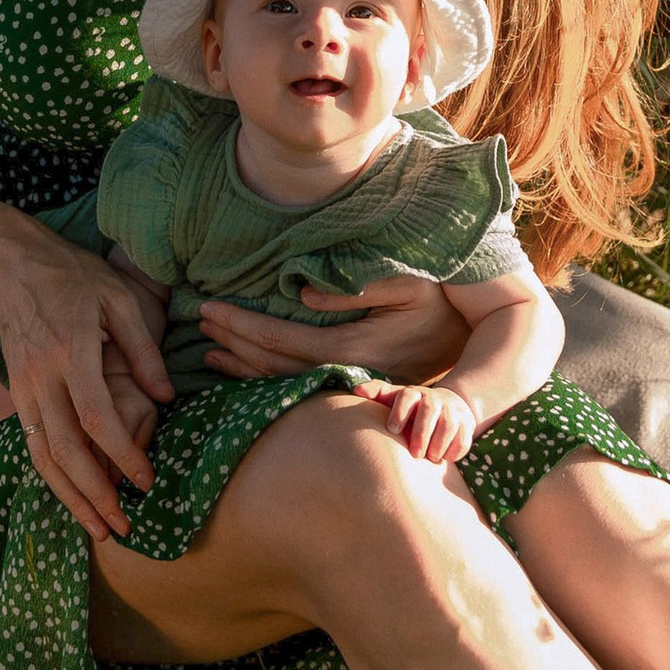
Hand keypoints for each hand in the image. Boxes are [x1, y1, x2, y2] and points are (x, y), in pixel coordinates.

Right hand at [0, 216, 171, 541]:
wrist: (9, 267)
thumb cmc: (73, 277)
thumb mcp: (117, 298)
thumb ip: (143, 349)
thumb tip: (167, 396)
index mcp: (72, 351)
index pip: (98, 418)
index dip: (123, 455)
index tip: (148, 480)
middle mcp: (43, 377)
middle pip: (65, 450)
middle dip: (95, 495)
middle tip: (123, 527)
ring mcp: (24, 388)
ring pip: (42, 457)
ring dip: (70, 498)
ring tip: (97, 529)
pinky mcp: (16, 394)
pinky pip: (32, 446)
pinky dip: (52, 478)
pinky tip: (73, 498)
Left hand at [197, 273, 467, 382]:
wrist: (471, 338)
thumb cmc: (437, 300)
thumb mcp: (406, 283)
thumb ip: (356, 288)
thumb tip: (303, 294)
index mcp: (356, 347)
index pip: (286, 340)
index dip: (245, 325)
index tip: (212, 309)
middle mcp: (348, 373)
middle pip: (276, 366)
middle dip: (234, 344)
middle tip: (199, 322)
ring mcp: (349, 384)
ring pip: (283, 383)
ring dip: (242, 366)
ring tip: (208, 352)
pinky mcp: (351, 385)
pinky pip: (298, 386)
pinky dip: (263, 378)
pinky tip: (241, 370)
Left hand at [382, 381, 477, 467]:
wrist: (447, 406)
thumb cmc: (412, 408)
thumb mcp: (394, 398)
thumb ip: (377, 393)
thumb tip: (356, 390)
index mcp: (414, 394)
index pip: (407, 397)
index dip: (400, 412)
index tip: (392, 430)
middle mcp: (434, 400)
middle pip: (429, 410)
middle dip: (422, 432)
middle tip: (415, 453)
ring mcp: (453, 411)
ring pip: (449, 424)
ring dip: (439, 443)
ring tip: (431, 458)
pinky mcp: (467, 425)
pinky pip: (464, 438)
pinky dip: (455, 450)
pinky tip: (445, 458)